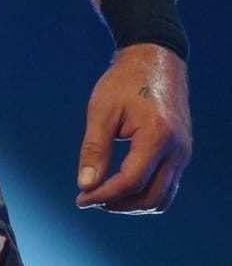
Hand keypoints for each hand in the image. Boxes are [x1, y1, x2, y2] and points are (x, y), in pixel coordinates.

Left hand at [75, 43, 191, 213]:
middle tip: (90, 199)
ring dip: (133, 204)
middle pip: (151, 197)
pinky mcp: (181, 154)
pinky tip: (121, 187)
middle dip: (119, 204)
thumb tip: (85, 185)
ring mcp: (183, 154)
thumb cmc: (123, 82)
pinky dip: (144, 193)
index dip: (104, 194)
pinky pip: (166, 186)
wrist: (153, 61)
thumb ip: (94, 148)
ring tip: (103, 196)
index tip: (81, 199)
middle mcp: (177, 151)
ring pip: (162, 197)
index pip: (131, 181)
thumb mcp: (102, 110)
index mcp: (157, 136)